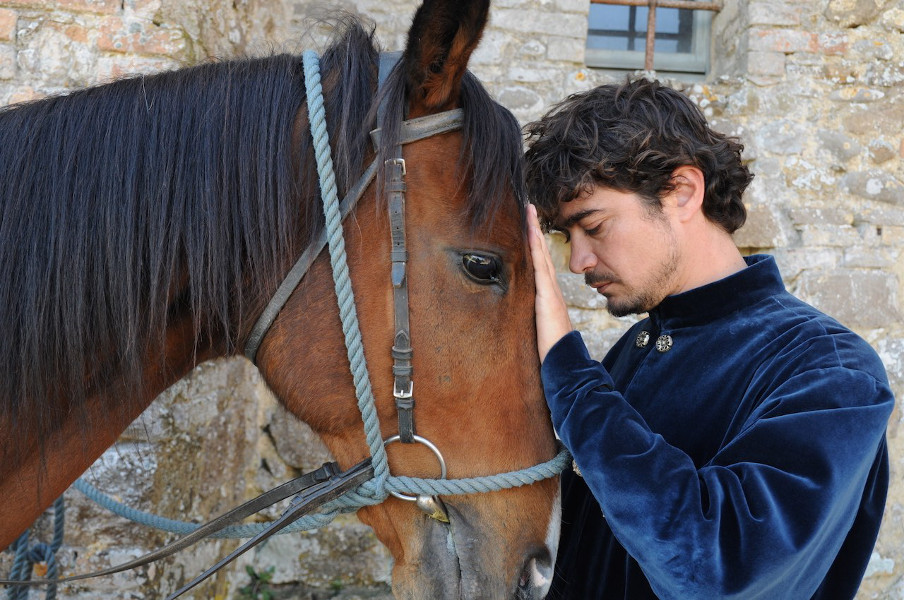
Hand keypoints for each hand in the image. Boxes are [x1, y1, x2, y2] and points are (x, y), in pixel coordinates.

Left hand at [527, 204, 572, 362]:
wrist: (565, 363)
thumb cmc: (553, 351)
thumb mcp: (540, 330)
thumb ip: (536, 319)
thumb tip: (528, 316)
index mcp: (549, 297)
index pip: (540, 265)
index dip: (535, 245)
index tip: (529, 225)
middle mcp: (551, 291)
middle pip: (542, 254)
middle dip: (535, 231)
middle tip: (528, 208)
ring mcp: (550, 293)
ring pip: (541, 256)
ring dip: (535, 234)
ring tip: (529, 213)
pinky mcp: (547, 298)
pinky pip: (540, 268)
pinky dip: (536, 250)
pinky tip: (532, 235)